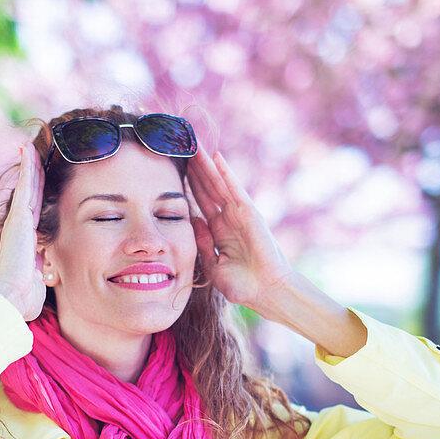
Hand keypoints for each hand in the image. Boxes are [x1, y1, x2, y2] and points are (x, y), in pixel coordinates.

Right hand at [0, 145, 45, 320]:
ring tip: (32, 144)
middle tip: (35, 151)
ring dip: (30, 165)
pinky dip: (27, 169)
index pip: (35, 211)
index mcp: (27, 239)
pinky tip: (29, 151)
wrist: (9, 299)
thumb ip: (42, 273)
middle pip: (30, 193)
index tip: (42, 178)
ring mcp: (18, 221)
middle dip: (33, 173)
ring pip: (27, 186)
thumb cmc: (23, 298)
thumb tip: (49, 279)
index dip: (38, 193)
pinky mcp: (19, 218)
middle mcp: (20, 227)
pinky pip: (25, 188)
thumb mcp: (38, 280)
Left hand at [186, 148, 294, 314]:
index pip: (200, 201)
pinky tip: (217, 158)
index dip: (188, 184)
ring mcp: (240, 214)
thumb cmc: (242, 284)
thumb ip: (203, 242)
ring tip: (194, 146)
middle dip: (195, 168)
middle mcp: (229, 218)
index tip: (175, 169)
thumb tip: (193, 220)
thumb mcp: (213, 264)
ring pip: (219, 183)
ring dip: (207, 165)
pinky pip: (235, 190)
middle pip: (208, 187)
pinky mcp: (250, 213)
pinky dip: (226, 173)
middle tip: (181, 147)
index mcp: (219, 230)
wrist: (265, 292)